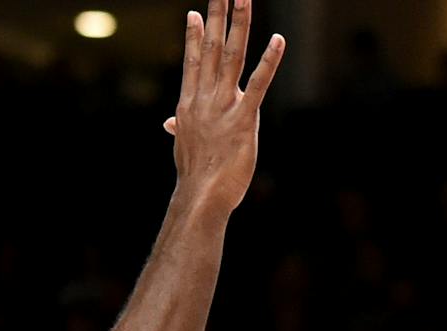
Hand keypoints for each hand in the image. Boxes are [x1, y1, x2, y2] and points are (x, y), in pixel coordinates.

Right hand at [163, 0, 283, 215]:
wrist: (201, 196)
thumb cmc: (196, 176)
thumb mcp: (185, 146)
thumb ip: (180, 127)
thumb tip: (168, 123)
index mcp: (190, 104)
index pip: (193, 62)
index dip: (195, 36)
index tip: (195, 13)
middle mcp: (205, 98)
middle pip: (212, 49)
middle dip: (217, 17)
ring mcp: (224, 106)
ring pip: (232, 56)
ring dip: (239, 24)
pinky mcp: (244, 119)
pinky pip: (258, 84)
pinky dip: (268, 61)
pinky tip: (277, 40)